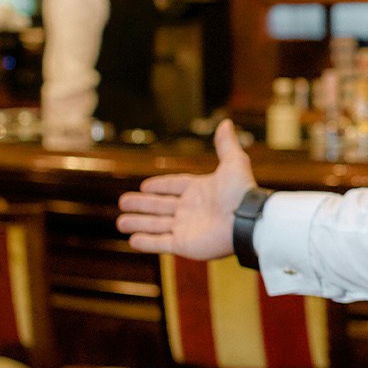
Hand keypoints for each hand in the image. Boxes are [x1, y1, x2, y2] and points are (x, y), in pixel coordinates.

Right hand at [117, 119, 255, 257]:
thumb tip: (226, 122)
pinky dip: (146, 242)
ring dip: (138, 223)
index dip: (160, 186)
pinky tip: (132, 240)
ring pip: (155, 225)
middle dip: (141, 205)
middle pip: (160, 206)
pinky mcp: (183, 244)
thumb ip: (226, 145)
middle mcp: (191, 209)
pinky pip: (160, 243)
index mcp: (200, 190)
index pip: (174, 186)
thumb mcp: (234, 162)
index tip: (144, 186)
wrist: (247, 220)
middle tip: (122, 202)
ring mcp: (187, 228)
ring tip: (120, 222)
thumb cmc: (241, 192)